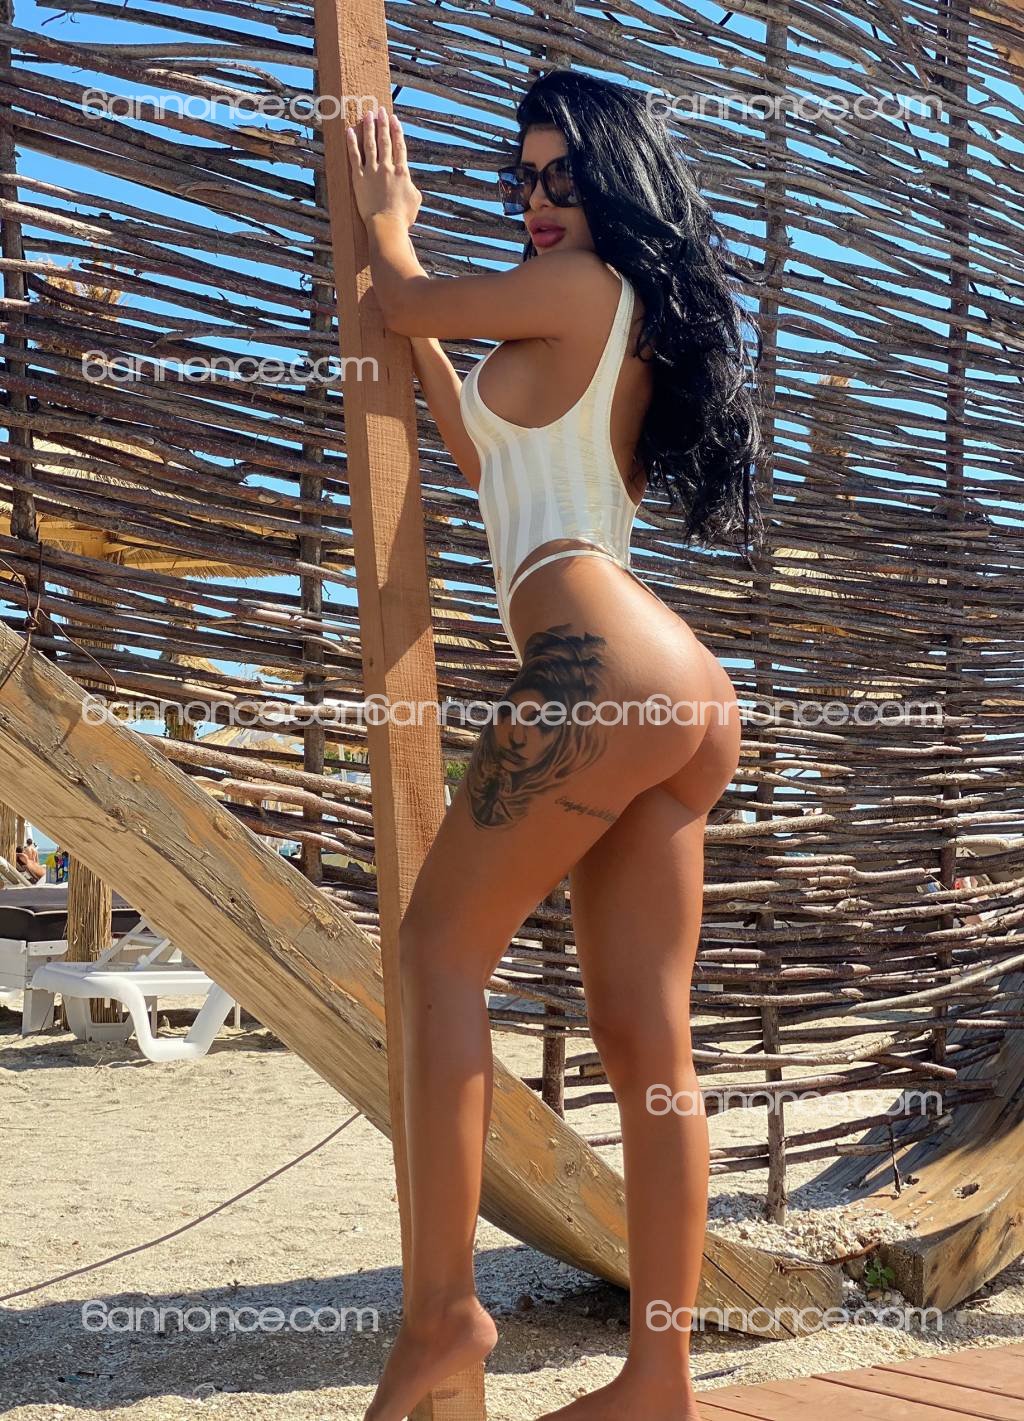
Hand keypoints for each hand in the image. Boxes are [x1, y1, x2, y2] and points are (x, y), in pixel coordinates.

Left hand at [345, 106, 421, 228]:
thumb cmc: (403, 217)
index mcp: (402, 172)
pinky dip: (352, 143)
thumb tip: (408, 183)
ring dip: (369, 128)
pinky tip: (350, 132)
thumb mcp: (415, 201)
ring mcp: (372, 172)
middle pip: (385, 141)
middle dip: (383, 124)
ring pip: (370, 145)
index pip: (399, 146)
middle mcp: (387, 167)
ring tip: (367, 115)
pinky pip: (354, 157)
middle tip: (381, 111)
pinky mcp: (359, 179)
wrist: (387, 225)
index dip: (397, 131)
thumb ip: (411, 187)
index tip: (394, 119)